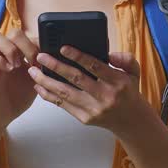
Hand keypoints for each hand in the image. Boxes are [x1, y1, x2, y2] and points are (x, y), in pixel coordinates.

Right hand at [0, 28, 40, 130]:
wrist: (3, 115)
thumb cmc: (18, 97)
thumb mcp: (37, 80)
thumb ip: (43, 67)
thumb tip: (55, 57)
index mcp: (19, 53)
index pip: (28, 34)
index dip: (38, 42)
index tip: (44, 58)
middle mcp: (6, 53)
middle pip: (12, 31)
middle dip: (26, 44)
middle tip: (31, 61)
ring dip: (9, 48)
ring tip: (17, 64)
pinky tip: (8, 71)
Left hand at [28, 46, 151, 135]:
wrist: (130, 120)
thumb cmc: (128, 91)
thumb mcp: (134, 72)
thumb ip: (125, 58)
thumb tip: (109, 53)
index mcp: (117, 82)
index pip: (95, 66)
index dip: (77, 56)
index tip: (63, 48)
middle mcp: (104, 96)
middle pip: (76, 79)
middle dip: (55, 67)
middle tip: (40, 56)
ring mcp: (93, 109)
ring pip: (65, 93)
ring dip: (46, 81)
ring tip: (33, 71)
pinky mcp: (84, 118)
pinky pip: (63, 105)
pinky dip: (49, 95)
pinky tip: (39, 86)